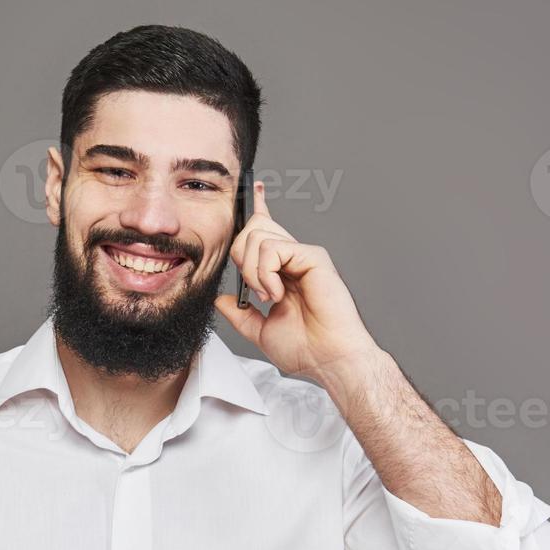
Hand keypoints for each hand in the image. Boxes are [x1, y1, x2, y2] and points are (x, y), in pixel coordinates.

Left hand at [214, 181, 379, 384]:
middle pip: (252, 230)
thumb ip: (240, 314)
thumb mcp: (260, 331)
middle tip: (254, 291)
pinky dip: (266, 273)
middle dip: (240, 258)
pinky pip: (273, 249)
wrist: (328, 360)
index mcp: (283, 271)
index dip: (258, 208)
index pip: (266, 231)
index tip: (255, 189)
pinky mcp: (314, 257)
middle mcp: (294, 259)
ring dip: (253, 272)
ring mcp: (304, 255)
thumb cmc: (305, 349)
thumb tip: (222, 300)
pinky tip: (278, 294)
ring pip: (258, 236)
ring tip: (269, 296)